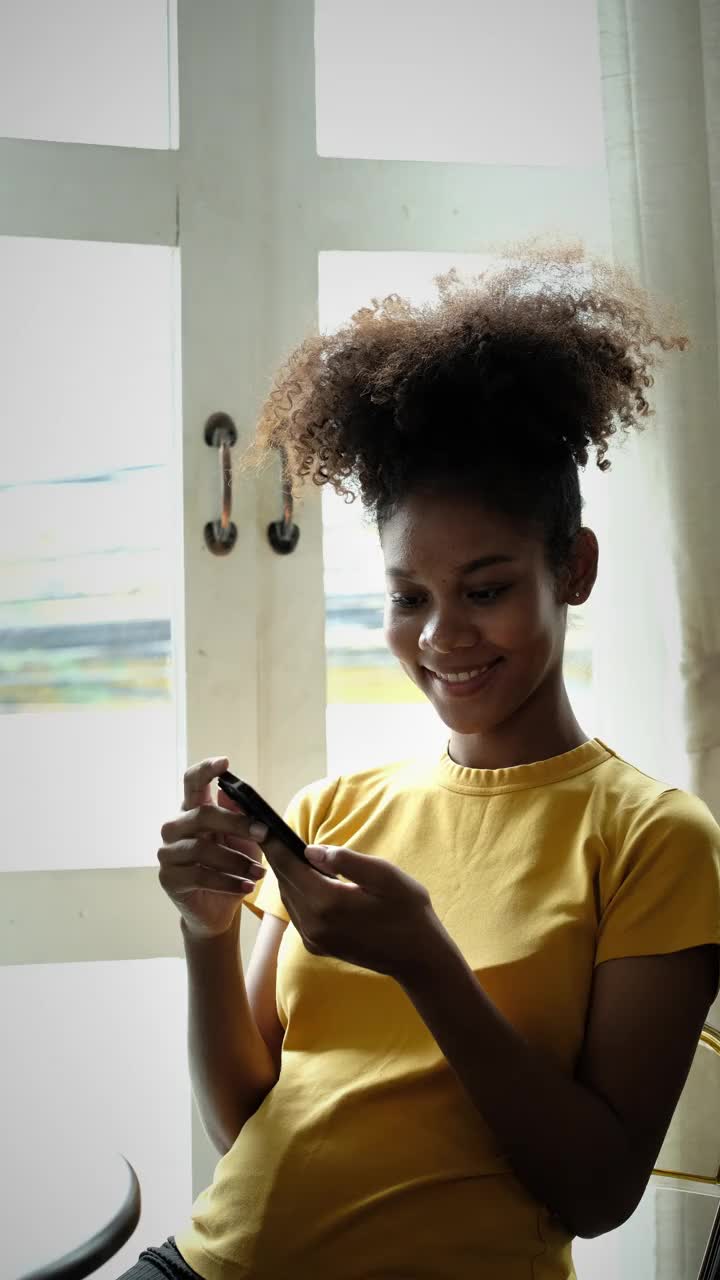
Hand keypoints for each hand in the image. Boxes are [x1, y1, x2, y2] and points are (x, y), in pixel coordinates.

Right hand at [157, 756, 267, 939]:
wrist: (219, 909)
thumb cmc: (233, 866)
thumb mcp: (244, 840)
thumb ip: (241, 817)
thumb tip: (235, 794)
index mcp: (192, 810)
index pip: (192, 782)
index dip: (206, 770)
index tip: (225, 762)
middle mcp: (175, 828)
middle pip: (202, 815)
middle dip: (237, 823)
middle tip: (265, 833)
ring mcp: (168, 853)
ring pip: (201, 848)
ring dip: (236, 860)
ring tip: (260, 872)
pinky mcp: (169, 879)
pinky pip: (200, 875)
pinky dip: (229, 881)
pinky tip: (248, 886)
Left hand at [262, 840, 441, 981]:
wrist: (418, 957)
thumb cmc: (408, 911)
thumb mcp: (384, 875)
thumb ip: (345, 860)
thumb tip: (310, 850)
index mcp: (327, 902)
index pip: (289, 867)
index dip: (275, 845)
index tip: (264, 826)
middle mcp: (313, 924)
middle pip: (285, 883)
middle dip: (280, 858)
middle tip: (276, 835)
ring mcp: (314, 939)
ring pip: (289, 899)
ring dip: (290, 876)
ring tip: (293, 854)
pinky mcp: (318, 947)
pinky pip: (298, 915)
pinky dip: (299, 894)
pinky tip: (311, 882)